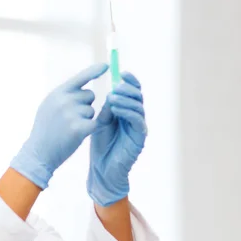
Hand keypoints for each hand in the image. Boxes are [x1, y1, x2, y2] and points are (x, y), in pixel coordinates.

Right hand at [10, 64, 107, 189]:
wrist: (39, 153)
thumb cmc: (45, 130)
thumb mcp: (49, 107)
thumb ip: (64, 96)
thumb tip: (86, 89)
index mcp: (58, 93)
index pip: (80, 77)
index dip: (94, 71)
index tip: (107, 66)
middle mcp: (65, 100)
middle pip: (90, 95)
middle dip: (85, 105)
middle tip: (70, 118)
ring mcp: (71, 113)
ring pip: (92, 110)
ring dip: (86, 119)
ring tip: (69, 128)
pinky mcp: (79, 128)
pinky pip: (94, 123)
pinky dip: (89, 129)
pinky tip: (76, 135)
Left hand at [87, 72, 146, 205]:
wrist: (102, 168)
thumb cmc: (101, 145)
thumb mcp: (101, 121)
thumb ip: (108, 107)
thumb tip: (111, 89)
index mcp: (127, 111)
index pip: (132, 91)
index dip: (129, 81)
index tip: (121, 72)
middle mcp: (136, 117)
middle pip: (138, 96)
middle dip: (128, 88)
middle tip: (116, 84)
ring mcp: (139, 127)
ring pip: (138, 106)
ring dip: (125, 99)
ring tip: (112, 96)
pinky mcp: (140, 137)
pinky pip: (137, 120)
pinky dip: (128, 112)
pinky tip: (116, 109)